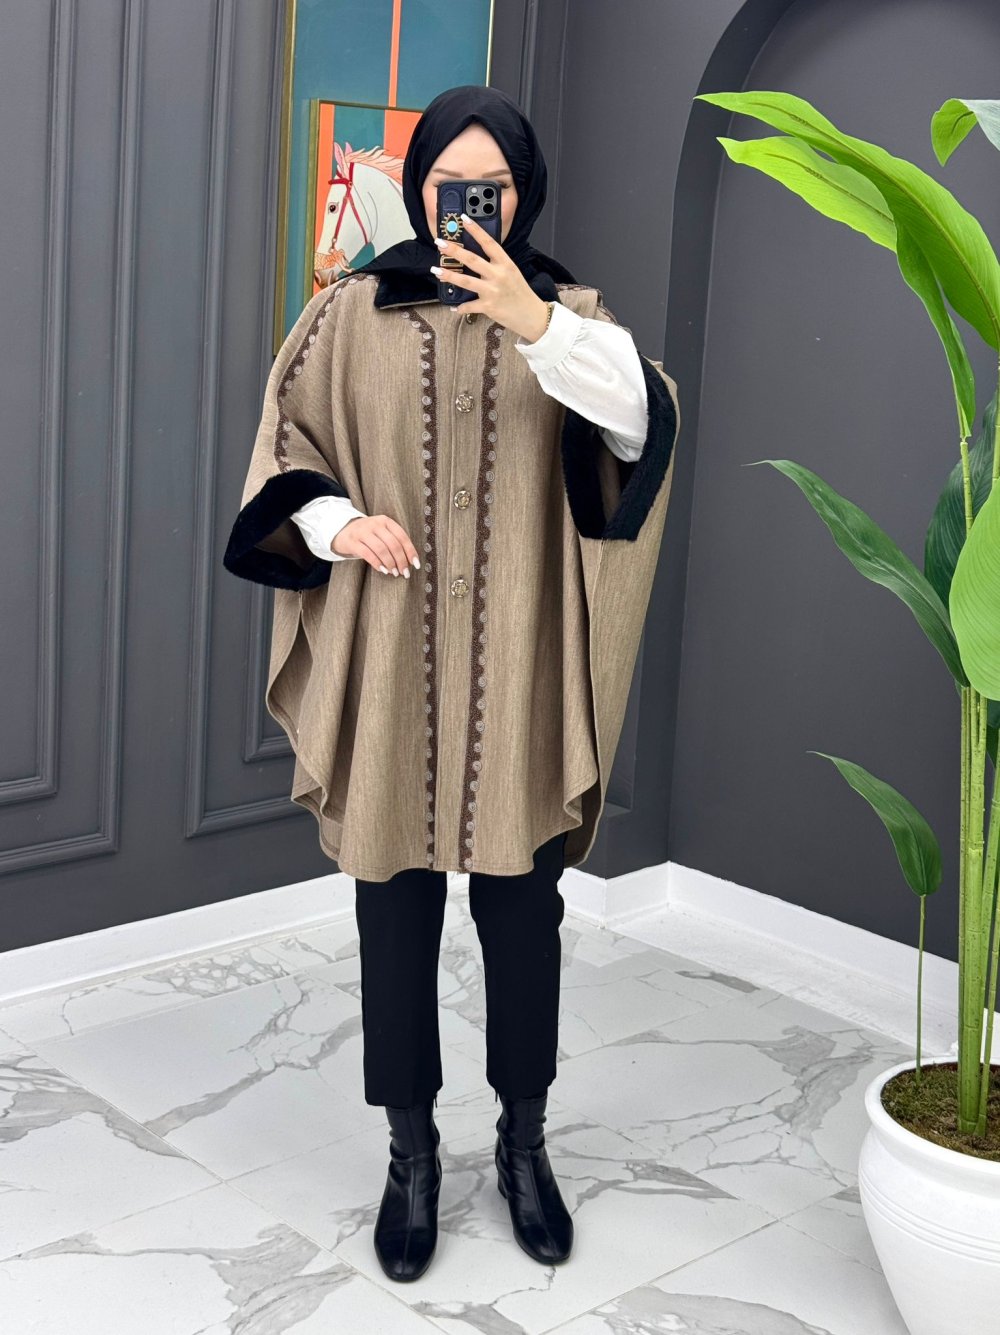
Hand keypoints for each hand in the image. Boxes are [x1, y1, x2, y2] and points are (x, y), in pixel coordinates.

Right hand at [332, 514, 420, 576]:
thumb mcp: (382, 533)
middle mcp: (374, 524)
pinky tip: (383, 570)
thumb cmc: (368, 535)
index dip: (410, 552)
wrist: (343, 531)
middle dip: (401, 561)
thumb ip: (394, 542)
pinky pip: (367, 554)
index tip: (415, 565)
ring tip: (394, 572)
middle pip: (393, 544)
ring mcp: (362, 532)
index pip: (402, 536)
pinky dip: (377, 563)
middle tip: (404, 572)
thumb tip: (409, 561)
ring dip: (390, 563)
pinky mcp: (353, 541)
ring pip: (381, 549)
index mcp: (385, 521)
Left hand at [431, 213, 549, 341]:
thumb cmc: (520, 293)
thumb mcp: (511, 272)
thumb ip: (496, 264)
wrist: (532, 315)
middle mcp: (498, 275)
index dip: (476, 230)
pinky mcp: (489, 306)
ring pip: (466, 281)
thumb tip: (475, 257)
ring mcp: (493, 291)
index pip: (489, 243)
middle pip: (472, 260)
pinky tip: (453, 306)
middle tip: (440, 243)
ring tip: (436, 270)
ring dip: (449, 275)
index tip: (464, 219)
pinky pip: (470, 306)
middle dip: (454, 250)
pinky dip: (460, 307)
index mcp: (505, 263)